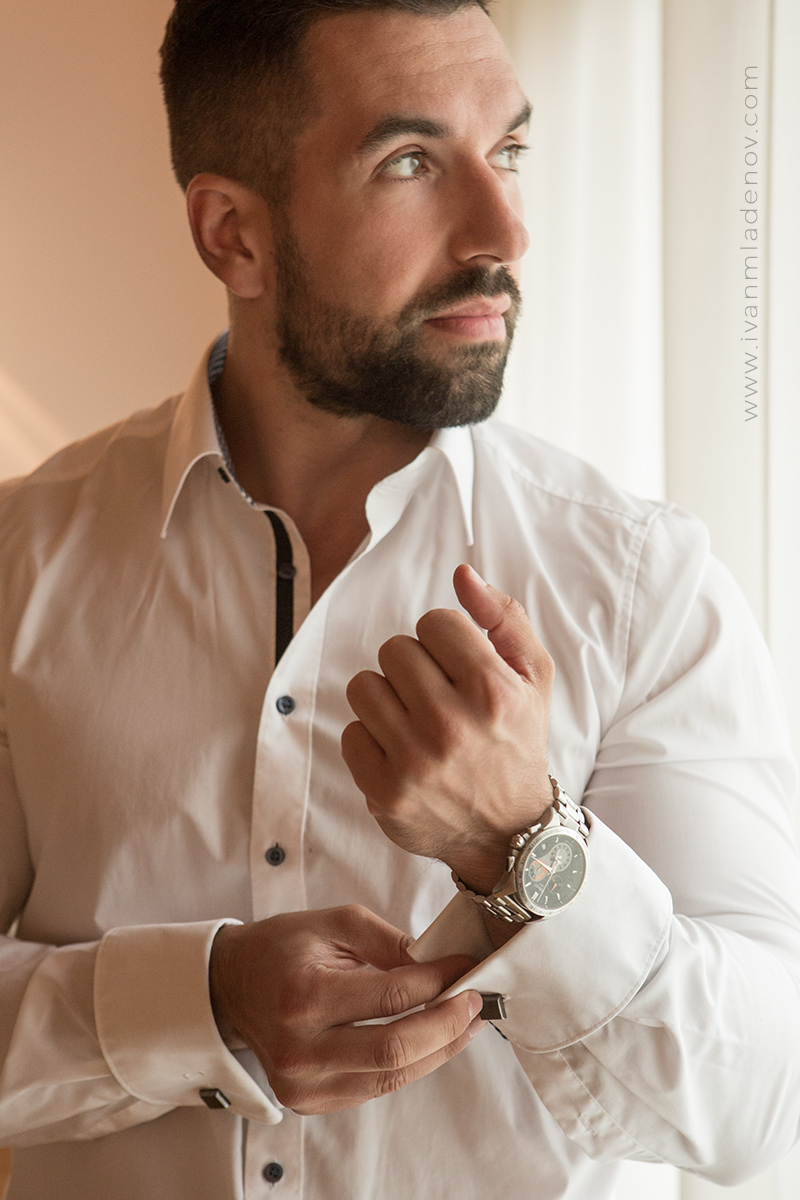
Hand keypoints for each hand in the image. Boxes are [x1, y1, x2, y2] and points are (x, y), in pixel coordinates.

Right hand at [208, 905, 483, 1113]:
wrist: (232, 986)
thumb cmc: (285, 947)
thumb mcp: (336, 923)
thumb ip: (389, 942)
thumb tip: (440, 965)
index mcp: (305, 994)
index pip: (391, 996)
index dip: (438, 982)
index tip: (466, 967)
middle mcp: (300, 1047)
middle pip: (395, 1049)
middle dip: (447, 1026)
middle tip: (477, 1001)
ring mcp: (302, 1083)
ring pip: (391, 1076)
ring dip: (439, 1050)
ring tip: (466, 1024)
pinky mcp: (309, 1101)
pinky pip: (374, 1088)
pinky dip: (410, 1065)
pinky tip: (432, 1042)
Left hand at [342, 564, 553, 893]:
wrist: (508, 831)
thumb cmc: (517, 742)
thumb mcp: (533, 677)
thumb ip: (504, 617)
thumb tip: (462, 574)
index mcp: (492, 690)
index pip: (434, 623)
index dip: (444, 639)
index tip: (456, 666)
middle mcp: (452, 725)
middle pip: (395, 649)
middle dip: (414, 667)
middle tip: (436, 696)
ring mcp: (415, 761)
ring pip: (365, 686)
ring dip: (387, 698)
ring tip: (415, 720)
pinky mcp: (385, 791)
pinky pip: (351, 732)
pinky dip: (372, 739)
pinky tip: (401, 751)